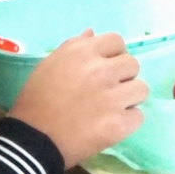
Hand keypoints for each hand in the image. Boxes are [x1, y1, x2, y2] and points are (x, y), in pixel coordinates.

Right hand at [9, 30, 147, 167]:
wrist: (33, 140)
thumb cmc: (35, 99)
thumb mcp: (49, 64)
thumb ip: (73, 46)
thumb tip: (92, 34)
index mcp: (83, 52)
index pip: (117, 41)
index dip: (113, 53)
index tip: (106, 65)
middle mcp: (102, 71)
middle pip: (133, 64)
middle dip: (123, 75)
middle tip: (109, 88)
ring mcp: (113, 98)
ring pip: (141, 89)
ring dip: (129, 97)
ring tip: (113, 106)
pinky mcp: (119, 124)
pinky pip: (139, 116)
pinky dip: (128, 120)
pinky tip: (112, 123)